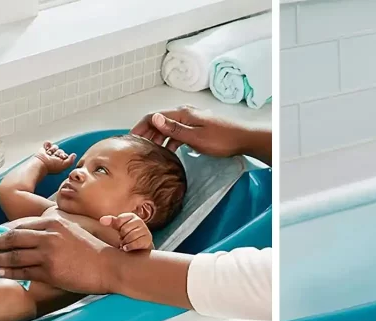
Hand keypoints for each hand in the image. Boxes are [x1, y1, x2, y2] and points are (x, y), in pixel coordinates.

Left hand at [0, 217, 113, 293]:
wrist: (109, 266)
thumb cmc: (93, 250)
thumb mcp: (74, 229)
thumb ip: (54, 228)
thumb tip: (34, 234)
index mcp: (55, 220)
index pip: (22, 224)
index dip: (4, 231)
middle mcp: (49, 234)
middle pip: (13, 238)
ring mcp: (49, 252)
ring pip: (15, 255)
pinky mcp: (50, 270)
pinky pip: (23, 271)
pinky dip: (9, 272)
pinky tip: (0, 272)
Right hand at [34, 141, 75, 173]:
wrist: (41, 163)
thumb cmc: (51, 166)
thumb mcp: (64, 165)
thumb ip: (70, 161)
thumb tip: (74, 155)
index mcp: (60, 162)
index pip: (65, 155)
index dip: (63, 155)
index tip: (60, 157)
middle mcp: (55, 158)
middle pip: (60, 150)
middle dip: (57, 153)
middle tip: (53, 157)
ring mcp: (49, 153)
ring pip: (55, 147)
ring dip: (52, 150)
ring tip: (48, 154)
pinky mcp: (44, 149)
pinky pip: (48, 144)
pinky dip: (47, 144)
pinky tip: (46, 148)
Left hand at [101, 213, 153, 251]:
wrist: (140, 244)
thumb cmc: (127, 233)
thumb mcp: (118, 226)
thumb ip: (111, 222)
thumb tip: (102, 220)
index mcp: (131, 216)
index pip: (119, 221)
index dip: (118, 228)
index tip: (120, 231)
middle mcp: (139, 221)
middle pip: (124, 229)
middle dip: (122, 236)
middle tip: (123, 239)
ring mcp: (145, 230)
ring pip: (130, 237)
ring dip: (125, 242)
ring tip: (125, 243)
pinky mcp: (148, 239)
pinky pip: (136, 243)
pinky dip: (129, 246)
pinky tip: (126, 248)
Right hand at [131, 105, 269, 162]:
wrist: (244, 139)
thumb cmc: (223, 139)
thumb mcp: (195, 137)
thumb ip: (174, 129)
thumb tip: (154, 118)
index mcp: (183, 113)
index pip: (154, 116)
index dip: (140, 127)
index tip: (131, 139)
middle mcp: (186, 114)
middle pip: (159, 121)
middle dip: (147, 133)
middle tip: (137, 147)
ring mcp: (192, 120)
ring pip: (169, 128)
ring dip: (158, 138)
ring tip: (150, 152)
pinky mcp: (198, 128)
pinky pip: (179, 133)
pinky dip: (171, 141)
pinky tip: (169, 152)